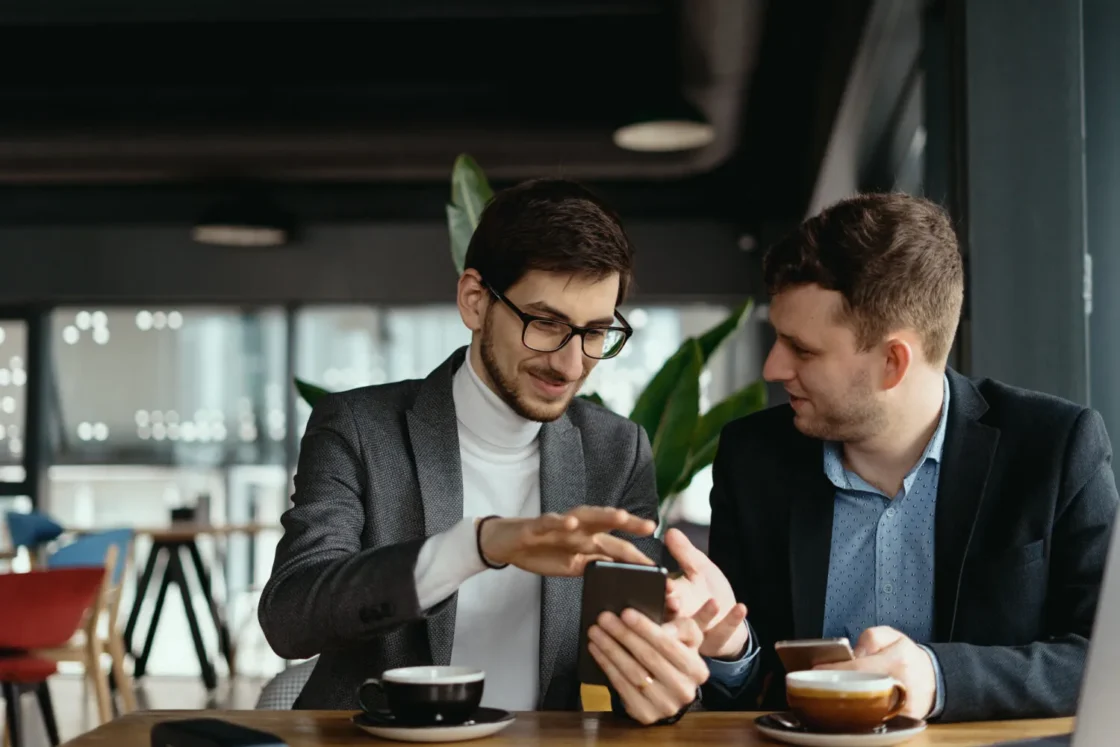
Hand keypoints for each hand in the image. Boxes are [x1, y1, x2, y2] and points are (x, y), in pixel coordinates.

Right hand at [478, 506, 654, 576]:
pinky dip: (561, 522)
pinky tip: (571, 524)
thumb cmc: (542, 552)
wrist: (507, 545)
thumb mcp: (572, 565)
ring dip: (602, 516)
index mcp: (588, 540)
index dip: (636, 555)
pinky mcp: (538, 526)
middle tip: (649, 525)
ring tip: (620, 516)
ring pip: (584, 516)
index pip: (617, 546)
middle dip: (628, 524)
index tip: (657, 565)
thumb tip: (620, 575)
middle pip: (607, 523)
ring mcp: (559, 526)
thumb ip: (595, 565)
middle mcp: (578, 529)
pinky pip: (551, 522)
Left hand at [586, 601, 715, 724]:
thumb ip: (681, 627)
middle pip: (648, 657)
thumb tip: (663, 628)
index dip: (645, 628)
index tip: (625, 613)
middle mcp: (684, 691)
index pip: (668, 644)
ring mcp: (665, 706)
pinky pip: (622, 687)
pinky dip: (607, 666)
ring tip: (596, 632)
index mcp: (697, 670)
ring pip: (632, 672)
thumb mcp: (687, 638)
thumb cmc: (675, 656)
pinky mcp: (646, 715)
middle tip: (604, 618)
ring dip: (610, 649)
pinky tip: (596, 650)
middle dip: (623, 635)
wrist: (669, 689)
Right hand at [662, 528, 747, 658]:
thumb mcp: (699, 568)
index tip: (662, 584)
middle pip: (670, 617)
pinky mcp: (716, 642)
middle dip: (671, 610)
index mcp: (672, 599)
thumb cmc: (709, 592)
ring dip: (703, 616)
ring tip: (713, 603)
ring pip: (694, 629)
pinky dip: (732, 620)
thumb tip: (670, 531)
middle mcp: (680, 619)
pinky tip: (742, 607)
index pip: (660, 596)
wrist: (728, 619)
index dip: (659, 592)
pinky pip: (723, 633)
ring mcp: (698, 633)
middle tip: (675, 601)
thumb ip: (684, 553)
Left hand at [815, 626, 935, 718]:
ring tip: (834, 696)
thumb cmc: (906, 655)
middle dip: (839, 688)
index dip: (835, 670)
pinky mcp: (905, 721)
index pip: (859, 667)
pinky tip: (851, 708)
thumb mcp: (890, 636)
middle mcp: (902, 683)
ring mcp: (905, 706)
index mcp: (898, 659)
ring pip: (869, 709)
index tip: (817, 671)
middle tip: (820, 685)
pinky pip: (878, 719)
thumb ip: (868, 640)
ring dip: (849, 703)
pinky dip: (863, 715)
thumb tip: (852, 656)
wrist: (932, 678)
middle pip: (862, 690)